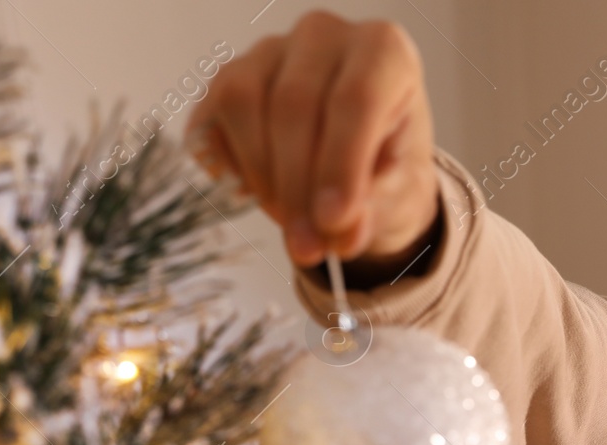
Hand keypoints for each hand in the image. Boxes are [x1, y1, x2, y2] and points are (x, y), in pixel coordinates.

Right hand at [183, 10, 439, 270]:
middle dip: (297, 188)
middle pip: (295, 105)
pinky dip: (225, 166)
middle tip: (307, 246)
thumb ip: (373, 208)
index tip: (334, 223)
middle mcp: (324, 36)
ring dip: (261, 177)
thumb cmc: (387, 168)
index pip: (357, 98)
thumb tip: (339, 232)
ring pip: (243, 103)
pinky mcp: (227, 78)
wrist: (364, 163)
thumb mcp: (397, 192)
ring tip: (288, 219)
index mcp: (383, 52)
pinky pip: (209, 120)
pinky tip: (253, 191)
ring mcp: (270, 51)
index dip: (341, 166)